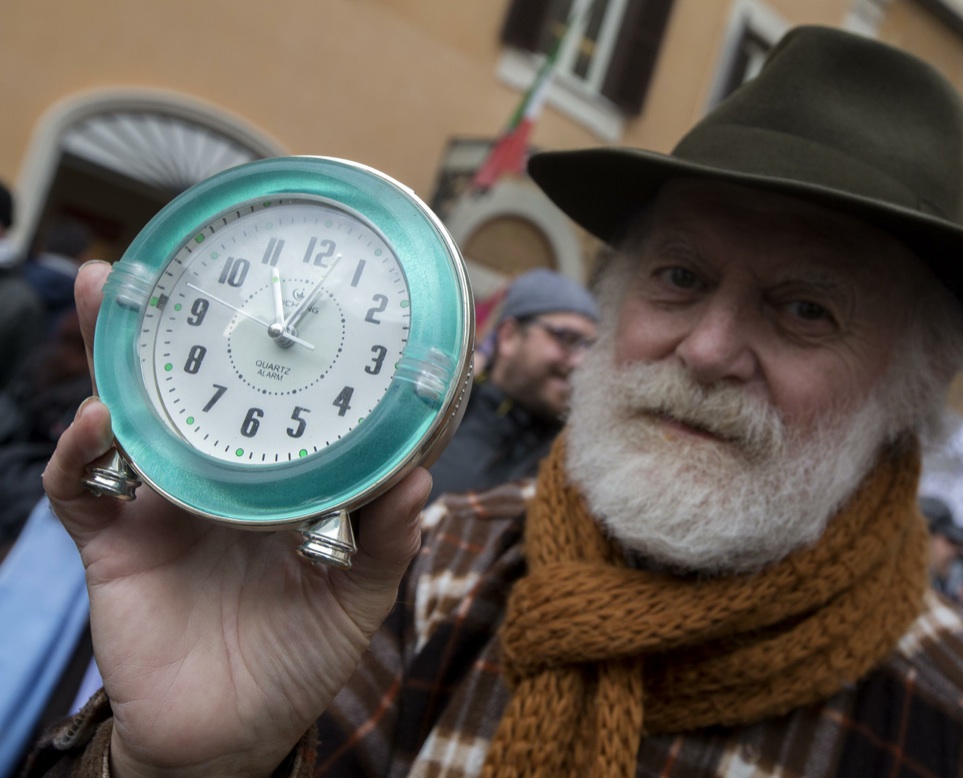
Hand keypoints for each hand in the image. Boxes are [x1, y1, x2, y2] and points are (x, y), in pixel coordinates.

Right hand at [44, 263, 428, 776]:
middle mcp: (216, 477)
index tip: (282, 293)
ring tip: (111, 300)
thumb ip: (386, 541)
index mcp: (275, 480)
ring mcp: (161, 504)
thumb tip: (418, 478)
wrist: (229, 736)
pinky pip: (81, 487)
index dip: (271, 350)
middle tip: (164, 266)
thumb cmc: (299, 657)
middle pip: (190, 388)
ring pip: (127, 416)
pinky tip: (96, 422)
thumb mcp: (355, 596)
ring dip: (112, 360)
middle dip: (174, 327)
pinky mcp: (114, 543)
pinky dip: (81, 452)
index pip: (271, 401)